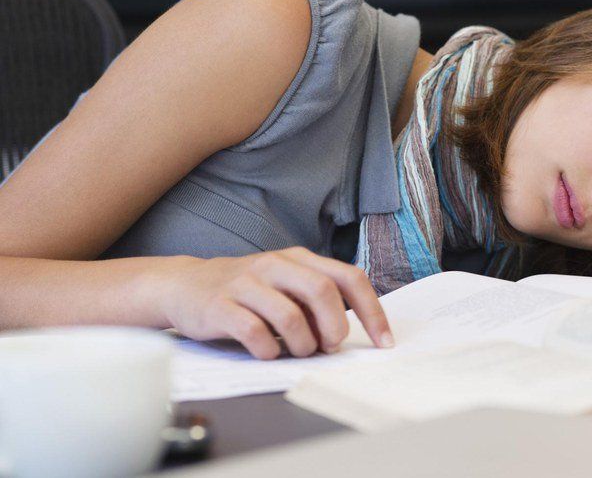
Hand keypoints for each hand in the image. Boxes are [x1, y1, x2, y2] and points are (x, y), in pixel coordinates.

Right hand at [151, 246, 391, 359]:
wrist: (185, 286)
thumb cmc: (248, 292)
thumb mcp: (287, 286)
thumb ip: (317, 302)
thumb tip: (348, 334)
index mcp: (299, 259)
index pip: (349, 277)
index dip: (372, 311)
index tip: (384, 341)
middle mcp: (275, 265)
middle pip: (322, 291)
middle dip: (335, 327)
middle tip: (330, 346)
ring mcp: (246, 283)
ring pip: (290, 315)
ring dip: (302, 344)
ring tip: (298, 352)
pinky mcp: (220, 306)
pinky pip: (254, 332)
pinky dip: (268, 350)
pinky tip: (267, 352)